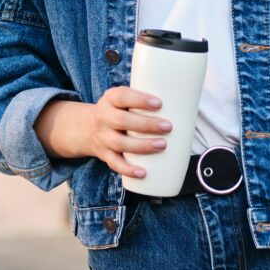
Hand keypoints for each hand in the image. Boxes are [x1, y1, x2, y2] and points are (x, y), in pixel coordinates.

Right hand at [33, 88, 172, 179]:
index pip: (122, 96)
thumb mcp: (122, 99)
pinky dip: (128, 170)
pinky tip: (143, 173)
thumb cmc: (117, 110)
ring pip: (120, 143)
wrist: (85, 128)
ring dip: (142, 146)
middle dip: (146, 124)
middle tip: (168, 126)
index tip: (159, 103)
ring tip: (163, 145)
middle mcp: (103, 117)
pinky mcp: (104, 154)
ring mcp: (103, 137)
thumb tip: (183, 102)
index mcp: (110, 99)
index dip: (140, 100)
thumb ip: (144, 100)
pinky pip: (115, 164)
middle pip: (122, 121)